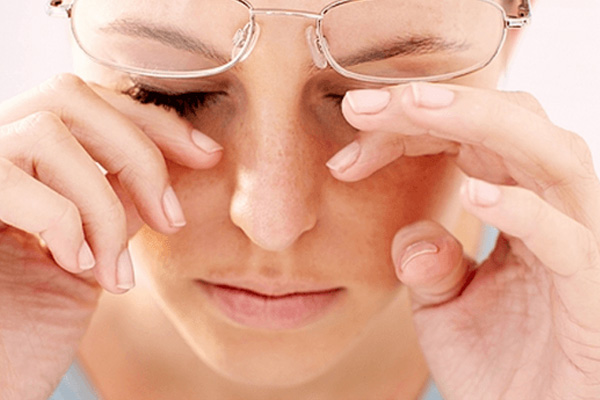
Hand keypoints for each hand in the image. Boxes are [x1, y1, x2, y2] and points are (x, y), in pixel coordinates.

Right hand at [0, 73, 221, 398]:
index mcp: (22, 162)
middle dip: (139, 154)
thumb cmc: (28, 330)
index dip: (154, 122)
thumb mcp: (91, 258)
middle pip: (69, 95)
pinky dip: (63, 222)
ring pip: (48, 134)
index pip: (90, 102)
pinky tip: (77, 266)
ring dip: (102, 205)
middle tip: (171, 219)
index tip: (208, 156)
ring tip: (114, 270)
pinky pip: (12, 181)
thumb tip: (164, 167)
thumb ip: (116, 205)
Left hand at [328, 83, 599, 398]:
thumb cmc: (499, 366)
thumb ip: (428, 260)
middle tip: (366, 103)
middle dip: (438, 104)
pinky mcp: (590, 291)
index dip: (408, 129)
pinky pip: (565, 238)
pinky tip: (473, 193)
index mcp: (519, 207)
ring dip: (480, 122)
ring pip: (550, 156)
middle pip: (511, 126)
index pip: (469, 140)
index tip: (349, 141)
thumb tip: (414, 233)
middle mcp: (555, 212)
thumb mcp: (445, 304)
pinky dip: (522, 208)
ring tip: (417, 108)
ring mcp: (580, 245)